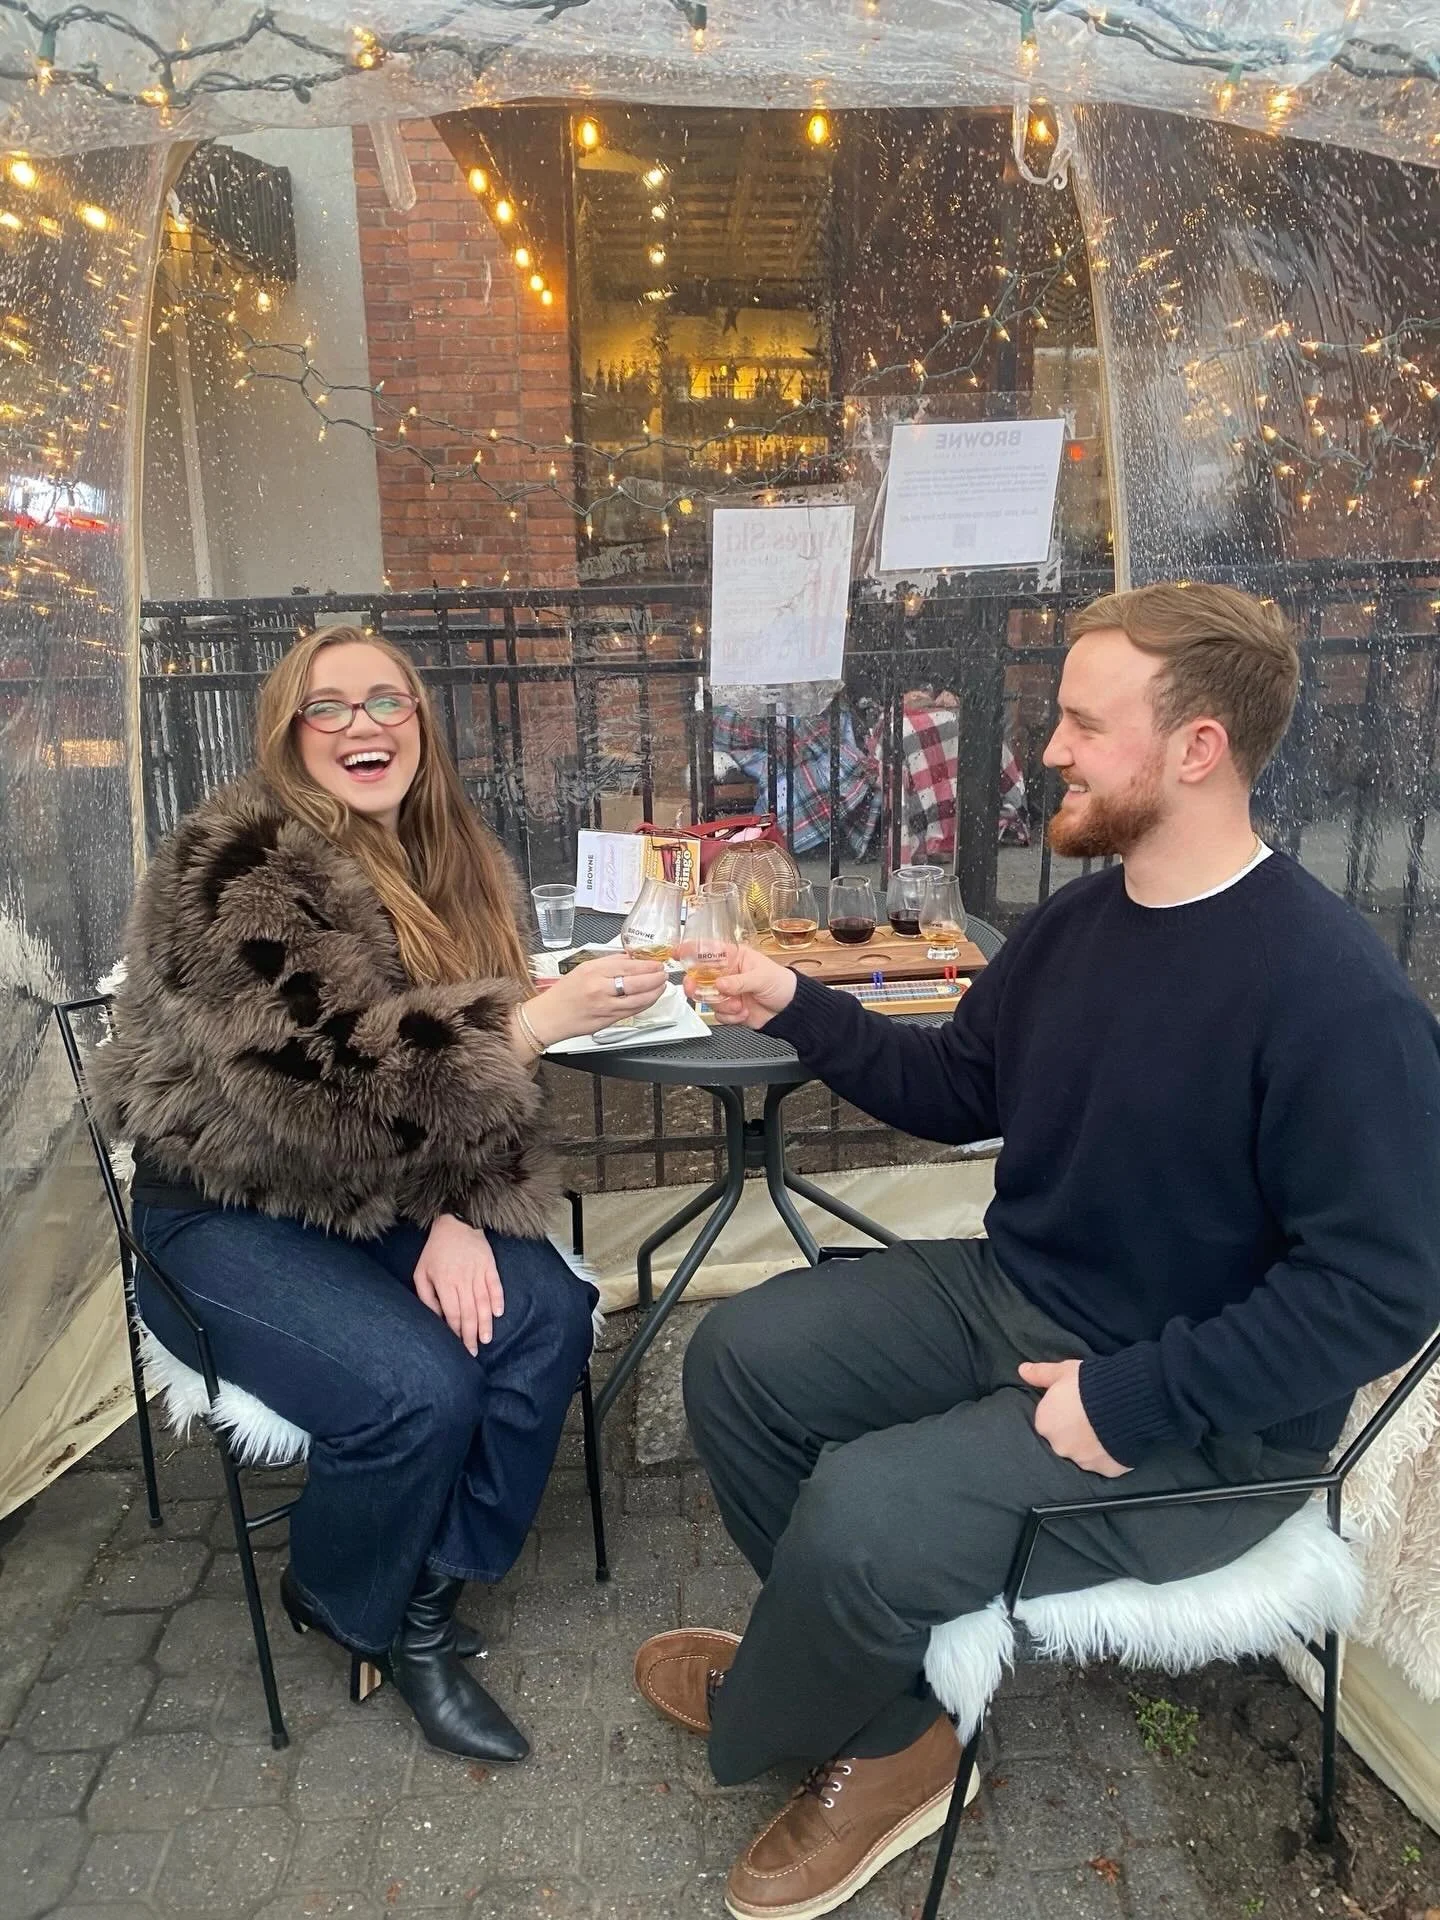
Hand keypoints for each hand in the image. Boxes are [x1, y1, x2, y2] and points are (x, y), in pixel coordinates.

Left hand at [413, 1213, 503, 1353]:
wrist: (456, 1222)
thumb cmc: (436, 1250)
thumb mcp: (421, 1272)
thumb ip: (426, 1296)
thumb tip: (435, 1316)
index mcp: (444, 1282)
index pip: (452, 1313)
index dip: (456, 1331)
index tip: (458, 1345)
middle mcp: (462, 1280)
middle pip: (468, 1312)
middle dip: (471, 1335)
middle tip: (474, 1352)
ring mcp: (477, 1272)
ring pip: (483, 1303)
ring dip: (485, 1322)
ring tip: (486, 1338)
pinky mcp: (489, 1265)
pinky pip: (495, 1285)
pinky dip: (498, 1299)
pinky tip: (498, 1313)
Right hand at [528, 954, 667, 1043]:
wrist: (550, 1017)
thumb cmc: (564, 993)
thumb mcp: (583, 968)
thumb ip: (608, 963)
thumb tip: (630, 958)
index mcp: (593, 971)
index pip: (628, 965)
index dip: (647, 965)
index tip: (656, 963)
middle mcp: (600, 988)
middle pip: (637, 982)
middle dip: (655, 978)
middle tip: (663, 974)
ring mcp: (605, 1006)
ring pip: (638, 999)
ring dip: (655, 992)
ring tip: (662, 985)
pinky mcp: (608, 1020)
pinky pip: (633, 1011)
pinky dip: (645, 1004)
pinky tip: (651, 998)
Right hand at [684, 942, 796, 1028]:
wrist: (790, 1010)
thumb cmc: (781, 984)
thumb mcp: (761, 978)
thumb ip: (739, 981)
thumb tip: (720, 984)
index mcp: (734, 957)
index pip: (709, 950)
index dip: (691, 950)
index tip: (676, 953)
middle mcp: (727, 974)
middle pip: (700, 977)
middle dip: (696, 985)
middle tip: (695, 988)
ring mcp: (727, 992)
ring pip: (707, 998)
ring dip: (721, 1004)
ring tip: (738, 1005)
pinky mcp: (729, 1009)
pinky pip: (717, 1014)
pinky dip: (729, 1017)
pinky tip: (743, 1013)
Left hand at [1018, 1359, 1129, 1477]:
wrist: (1124, 1400)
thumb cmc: (1088, 1383)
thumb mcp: (1063, 1372)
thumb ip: (1041, 1374)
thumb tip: (1022, 1370)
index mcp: (1046, 1424)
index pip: (1049, 1422)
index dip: (1063, 1413)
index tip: (1076, 1404)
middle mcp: (1060, 1447)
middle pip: (1065, 1441)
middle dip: (1076, 1432)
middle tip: (1092, 1415)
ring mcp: (1083, 1461)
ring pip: (1085, 1455)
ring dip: (1092, 1445)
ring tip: (1108, 1426)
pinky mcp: (1106, 1470)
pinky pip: (1106, 1464)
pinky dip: (1110, 1455)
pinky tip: (1118, 1439)